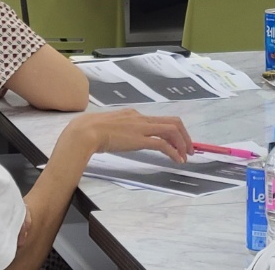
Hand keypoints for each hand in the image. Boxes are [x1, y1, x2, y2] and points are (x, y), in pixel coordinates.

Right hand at [67, 109, 191, 162]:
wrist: (85, 132)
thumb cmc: (90, 132)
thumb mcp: (108, 128)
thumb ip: (118, 131)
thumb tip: (119, 138)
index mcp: (134, 115)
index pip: (160, 120)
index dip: (173, 131)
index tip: (178, 142)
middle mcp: (141, 118)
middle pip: (172, 121)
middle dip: (185, 135)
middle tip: (190, 149)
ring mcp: (141, 127)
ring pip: (172, 130)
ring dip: (182, 143)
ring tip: (186, 156)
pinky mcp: (140, 139)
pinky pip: (163, 144)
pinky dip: (173, 152)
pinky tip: (177, 160)